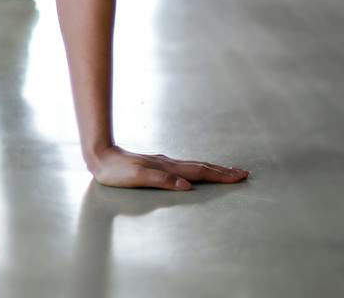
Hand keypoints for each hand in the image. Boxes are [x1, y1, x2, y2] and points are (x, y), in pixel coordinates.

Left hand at [88, 145, 247, 190]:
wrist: (100, 157)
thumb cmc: (117, 172)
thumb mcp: (138, 178)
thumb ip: (162, 181)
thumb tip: (187, 185)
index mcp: (168, 167)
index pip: (200, 172)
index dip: (221, 175)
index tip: (240, 176)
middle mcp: (169, 164)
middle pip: (202, 167)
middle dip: (223, 172)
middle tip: (243, 174)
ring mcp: (164, 163)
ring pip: (194, 166)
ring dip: (213, 169)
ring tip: (227, 172)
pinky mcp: (158, 165)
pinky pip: (185, 167)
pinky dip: (198, 169)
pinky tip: (197, 171)